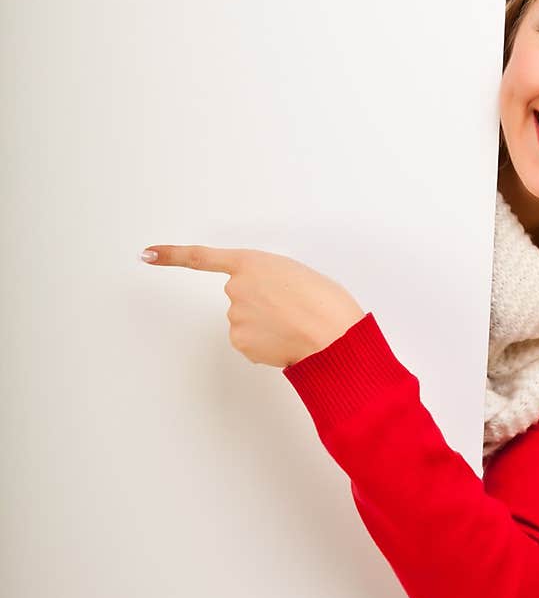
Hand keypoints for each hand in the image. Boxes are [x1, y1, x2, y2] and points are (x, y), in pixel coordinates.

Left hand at [139, 244, 365, 368]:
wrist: (333, 334)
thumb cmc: (325, 302)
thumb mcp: (296, 275)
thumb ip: (269, 280)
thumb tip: (262, 303)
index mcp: (252, 262)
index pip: (201, 257)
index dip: (171, 255)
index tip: (146, 254)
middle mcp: (236, 288)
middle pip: (239, 297)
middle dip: (259, 304)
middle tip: (290, 309)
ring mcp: (235, 316)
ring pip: (245, 321)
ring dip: (265, 324)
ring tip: (292, 325)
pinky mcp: (240, 341)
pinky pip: (249, 342)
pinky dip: (265, 343)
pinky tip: (285, 340)